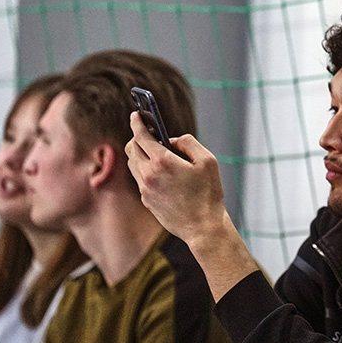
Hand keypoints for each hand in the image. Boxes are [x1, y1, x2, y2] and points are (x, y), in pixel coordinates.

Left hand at [125, 112, 229, 245]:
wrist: (203, 228)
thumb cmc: (209, 194)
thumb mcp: (208, 161)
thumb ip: (188, 142)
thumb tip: (173, 140)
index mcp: (162, 161)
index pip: (141, 135)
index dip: (137, 122)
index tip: (136, 115)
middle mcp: (148, 174)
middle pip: (132, 148)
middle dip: (137, 137)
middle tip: (148, 133)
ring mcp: (145, 189)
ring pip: (133, 164)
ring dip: (140, 154)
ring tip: (156, 153)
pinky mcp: (146, 201)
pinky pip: (140, 179)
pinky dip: (145, 170)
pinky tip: (161, 173)